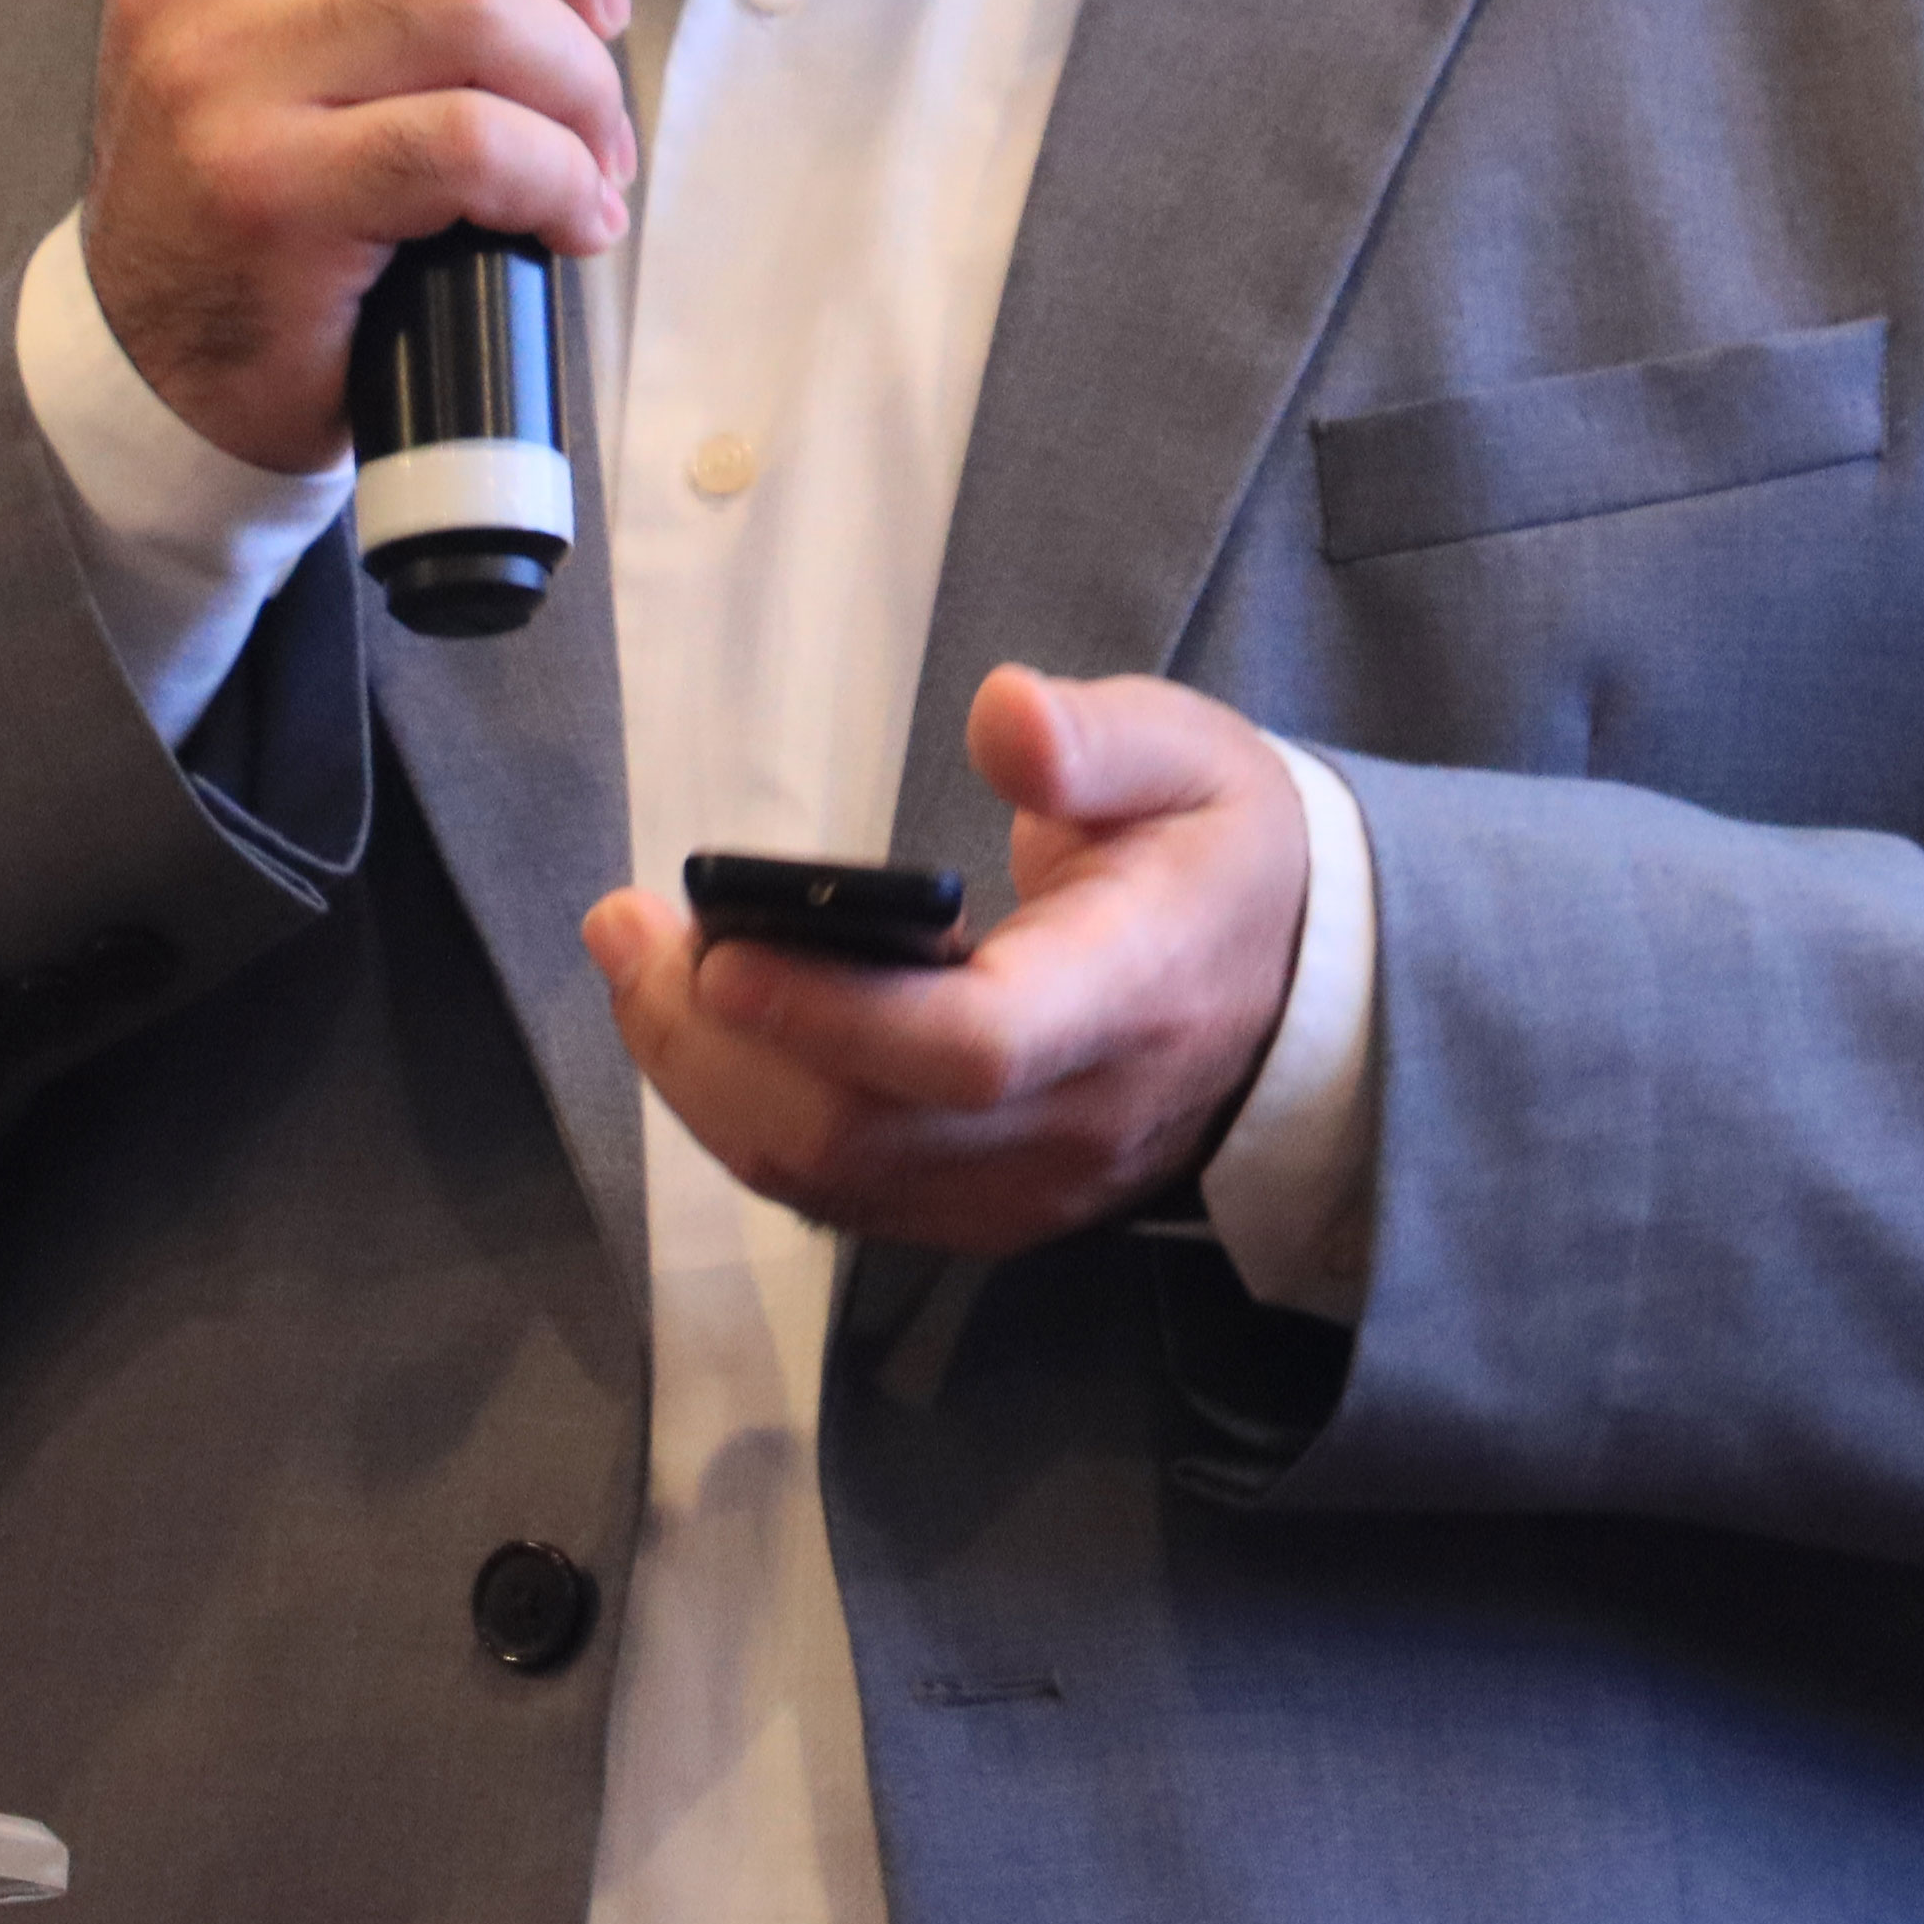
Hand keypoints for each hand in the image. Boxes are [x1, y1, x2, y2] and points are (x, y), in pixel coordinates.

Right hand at [83, 0, 632, 472]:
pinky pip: (473, 138)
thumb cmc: (258, 176)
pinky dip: (558, 173)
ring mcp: (217, 80)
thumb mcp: (261, 17)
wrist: (162, 366)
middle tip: (596, 15)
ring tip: (591, 145)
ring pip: (472, 1)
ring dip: (578, 78)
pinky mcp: (270, 191)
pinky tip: (567, 213)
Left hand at [581, 667, 1311, 1257]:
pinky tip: (699, 1030)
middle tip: (624, 931)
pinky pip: (838, 1194)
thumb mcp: (1191, 754)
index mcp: (1130, 995)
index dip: (832, 1013)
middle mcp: (1071, 1119)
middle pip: (863, 1130)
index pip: (973, 1046)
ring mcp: (1026, 1185)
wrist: (1299, 995)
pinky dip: (746, 1120)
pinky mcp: (985, 1208)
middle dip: (711, 1040)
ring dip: (705, 1081)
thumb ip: (1097, 738)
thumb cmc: (1223, 854)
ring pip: (830, 1178)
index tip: (718, 947)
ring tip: (634, 966)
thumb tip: (1004, 714)